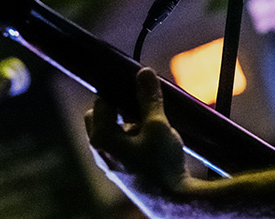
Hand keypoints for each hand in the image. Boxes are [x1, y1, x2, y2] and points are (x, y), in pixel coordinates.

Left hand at [84, 67, 190, 196]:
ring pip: (112, 131)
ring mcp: (110, 163)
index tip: (133, 82)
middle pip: (100, 116)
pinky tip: (152, 138)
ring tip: (150, 121)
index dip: (118, 89)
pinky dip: (132, 137)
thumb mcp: (158, 125)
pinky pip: (121, 145)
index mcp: (101, 138)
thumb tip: (144, 72)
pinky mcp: (122, 171)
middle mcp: (100, 151)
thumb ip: (149, 98)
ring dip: (127, 122)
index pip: (101, 101)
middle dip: (117, 106)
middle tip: (139, 103)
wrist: (174, 201)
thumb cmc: (162, 163)